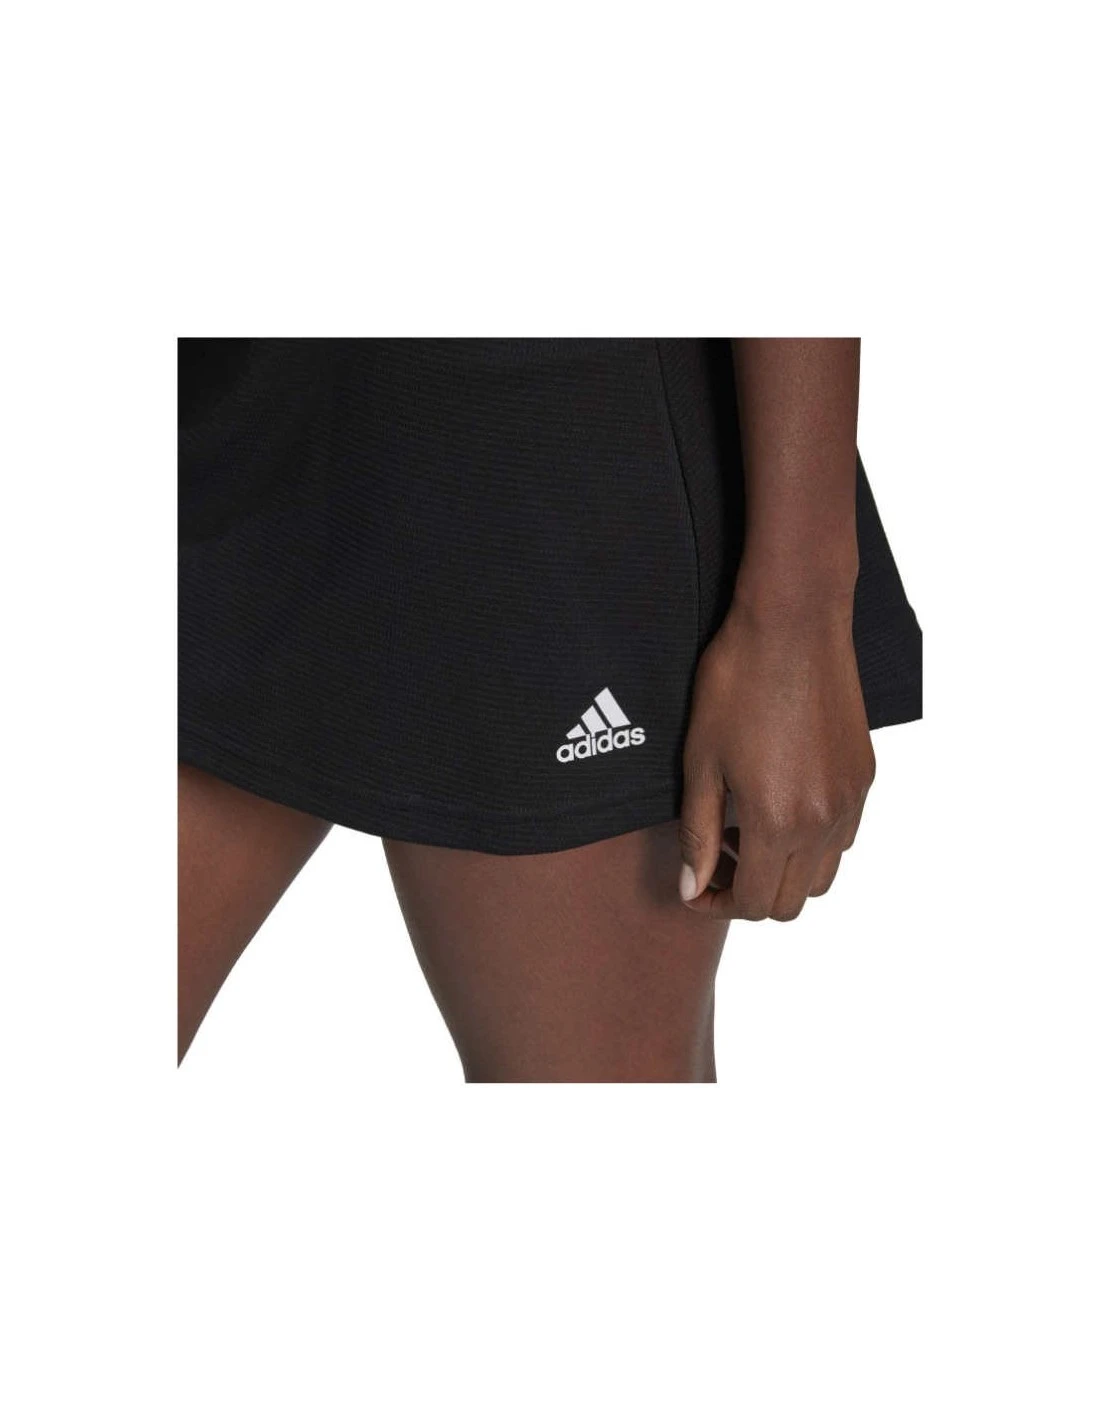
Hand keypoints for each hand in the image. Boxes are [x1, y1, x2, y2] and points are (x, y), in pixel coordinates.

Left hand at [678, 602, 874, 920]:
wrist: (794, 624)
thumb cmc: (737, 683)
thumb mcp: (701, 762)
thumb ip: (698, 834)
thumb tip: (693, 888)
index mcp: (777, 822)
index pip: (754, 903)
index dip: (717, 903)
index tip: (695, 883)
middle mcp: (823, 822)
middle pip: (790, 902)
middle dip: (748, 892)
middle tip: (715, 856)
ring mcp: (850, 801)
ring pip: (821, 877)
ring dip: (782, 872)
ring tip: (746, 831)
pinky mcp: (864, 777)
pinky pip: (843, 839)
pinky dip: (811, 844)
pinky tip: (780, 805)